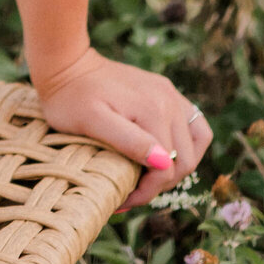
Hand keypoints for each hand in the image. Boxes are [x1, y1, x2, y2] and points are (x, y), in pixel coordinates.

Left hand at [35, 45, 211, 209]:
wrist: (66, 63)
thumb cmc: (70, 98)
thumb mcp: (92, 122)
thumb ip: (129, 141)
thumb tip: (163, 162)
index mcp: (153, 111)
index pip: (167, 168)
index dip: (147, 192)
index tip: (122, 200)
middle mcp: (169, 100)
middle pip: (185, 160)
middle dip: (161, 183)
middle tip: (132, 191)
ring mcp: (170, 93)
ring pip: (197, 142)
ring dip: (178, 165)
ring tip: (150, 175)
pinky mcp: (165, 90)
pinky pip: (193, 123)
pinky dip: (185, 144)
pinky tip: (163, 153)